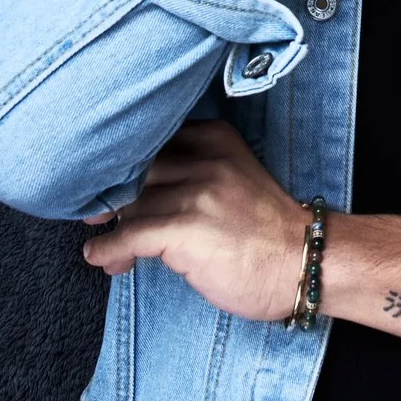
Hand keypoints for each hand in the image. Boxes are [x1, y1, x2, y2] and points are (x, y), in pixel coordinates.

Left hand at [82, 121, 309, 321]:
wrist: (304, 262)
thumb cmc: (267, 231)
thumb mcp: (234, 178)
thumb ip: (193, 171)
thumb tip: (134, 193)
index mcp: (215, 139)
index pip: (152, 139)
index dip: (123, 164)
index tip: (106, 183)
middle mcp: (205, 158)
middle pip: (135, 171)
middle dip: (111, 197)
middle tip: (96, 218)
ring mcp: (196, 193)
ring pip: (130, 204)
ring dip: (112, 231)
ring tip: (112, 251)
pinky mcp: (186, 230)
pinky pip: (130, 236)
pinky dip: (108, 250)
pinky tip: (103, 260)